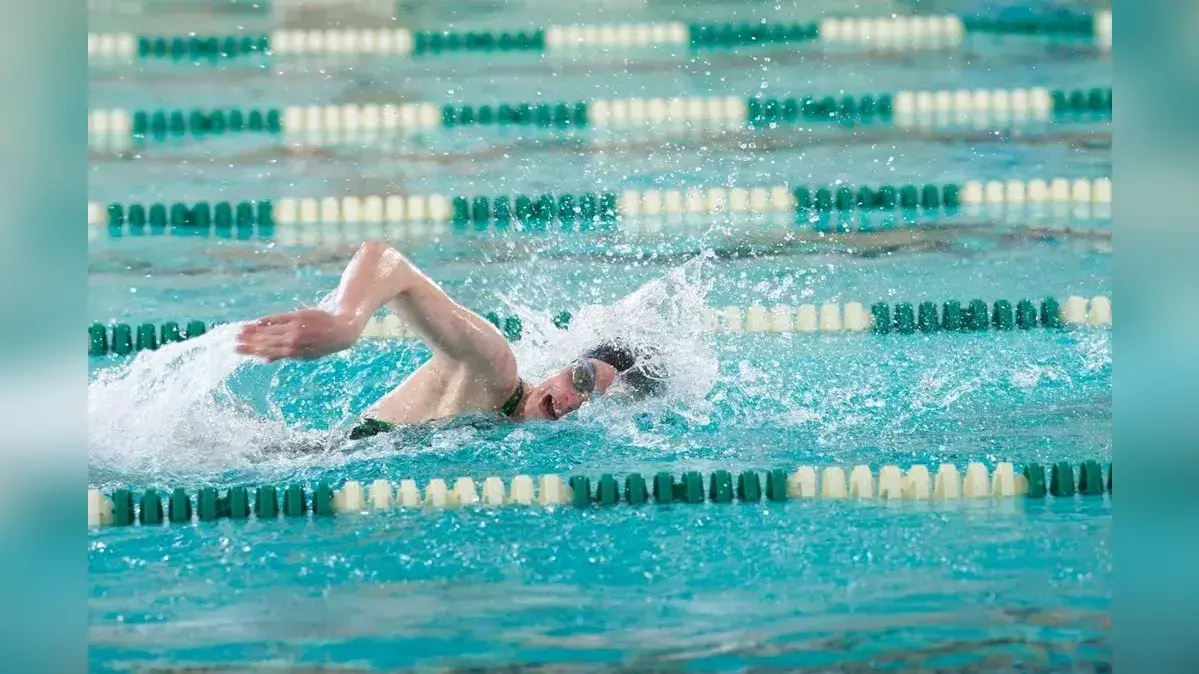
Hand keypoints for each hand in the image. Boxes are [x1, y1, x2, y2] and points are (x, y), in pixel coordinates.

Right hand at [235, 309, 358, 361]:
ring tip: (241, 331)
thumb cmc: (322, 344)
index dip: (253, 351)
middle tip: (234, 341)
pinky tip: (256, 322)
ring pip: (271, 331)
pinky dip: (267, 321)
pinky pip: (279, 318)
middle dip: (250, 342)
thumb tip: (265, 360)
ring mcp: (296, 328)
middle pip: (267, 341)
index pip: (269, 352)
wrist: (341, 329)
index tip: (238, 349)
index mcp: (295, 353)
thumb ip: (285, 355)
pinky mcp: (298, 316)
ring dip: (254, 331)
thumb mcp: (306, 355)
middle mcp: (294, 341)